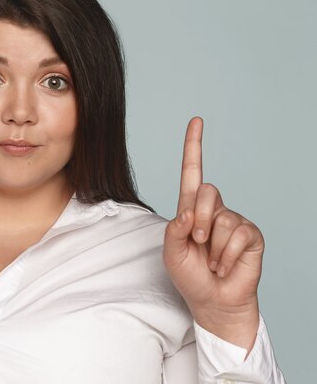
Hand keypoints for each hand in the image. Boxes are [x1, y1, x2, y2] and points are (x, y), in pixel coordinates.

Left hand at [163, 117, 262, 349]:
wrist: (213, 301)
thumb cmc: (190, 275)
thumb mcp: (171, 252)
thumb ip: (175, 229)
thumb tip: (190, 211)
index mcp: (190, 207)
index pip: (192, 170)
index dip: (193, 145)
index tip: (196, 120)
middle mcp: (213, 208)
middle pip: (206, 190)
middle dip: (199, 218)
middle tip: (199, 242)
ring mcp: (233, 220)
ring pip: (222, 216)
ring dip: (213, 245)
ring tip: (212, 260)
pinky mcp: (251, 234)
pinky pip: (238, 234)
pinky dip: (227, 254)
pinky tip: (225, 265)